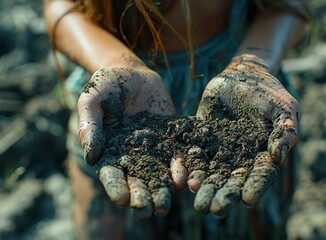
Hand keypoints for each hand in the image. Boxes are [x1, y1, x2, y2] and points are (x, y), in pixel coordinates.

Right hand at [77, 65, 179, 217]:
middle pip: (136, 180)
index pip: (111, 174)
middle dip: (141, 196)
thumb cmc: (106, 85)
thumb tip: (90, 154)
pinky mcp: (170, 138)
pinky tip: (183, 179)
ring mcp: (152, 148)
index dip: (115, 187)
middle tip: (146, 211)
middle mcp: (132, 154)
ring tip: (165, 205)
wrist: (133, 72)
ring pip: (158, 174)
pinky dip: (179, 168)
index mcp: (109, 150)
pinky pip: (176, 155)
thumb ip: (90, 125)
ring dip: (161, 190)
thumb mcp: (91, 100)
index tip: (122, 199)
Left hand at [189, 62, 299, 215]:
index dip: (255, 187)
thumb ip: (285, 130)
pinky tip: (182, 179)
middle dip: (224, 195)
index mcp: (262, 155)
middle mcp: (240, 158)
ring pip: (211, 172)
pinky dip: (189, 167)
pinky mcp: (202, 139)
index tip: (248, 200)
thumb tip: (278, 156)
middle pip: (232, 181)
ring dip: (205, 187)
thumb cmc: (269, 91)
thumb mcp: (283, 108)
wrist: (242, 75)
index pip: (259, 175)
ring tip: (197, 201)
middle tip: (215, 210)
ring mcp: (220, 150)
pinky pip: (194, 155)